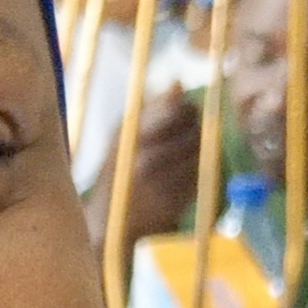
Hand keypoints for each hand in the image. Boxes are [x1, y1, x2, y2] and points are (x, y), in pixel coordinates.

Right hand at [83, 86, 201, 254]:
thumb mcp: (124, 137)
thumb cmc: (117, 174)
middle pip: (193, 131)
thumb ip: (151, 109)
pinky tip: (181, 175)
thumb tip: (178, 82)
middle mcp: (146, 159)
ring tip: (182, 156)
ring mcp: (162, 182)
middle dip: (195, 130)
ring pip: (199, 154)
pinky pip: (198, 176)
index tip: (187, 112)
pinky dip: (195, 172)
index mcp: (132, 138)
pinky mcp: (175, 201)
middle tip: (189, 133)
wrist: (108, 225)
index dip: (187, 109)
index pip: (176, 110)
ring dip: (197, 151)